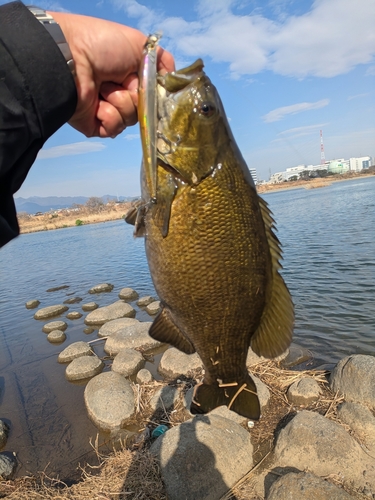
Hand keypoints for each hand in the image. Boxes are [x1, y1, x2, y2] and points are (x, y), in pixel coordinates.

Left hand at [49, 12, 174, 137]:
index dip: (154, 93)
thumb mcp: (141, 44)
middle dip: (136, 95)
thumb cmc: (103, 44)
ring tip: (104, 88)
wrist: (70, 58)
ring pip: (131, 119)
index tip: (152, 86)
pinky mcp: (96, 125)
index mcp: (130, 76)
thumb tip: (172, 79)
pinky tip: (98, 103)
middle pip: (145, 109)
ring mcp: (108, 110)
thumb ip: (162, 62)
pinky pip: (114, 129)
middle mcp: (120, 94)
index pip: (153, 94)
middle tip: (120, 80)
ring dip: (121, 103)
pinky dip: (109, 116)